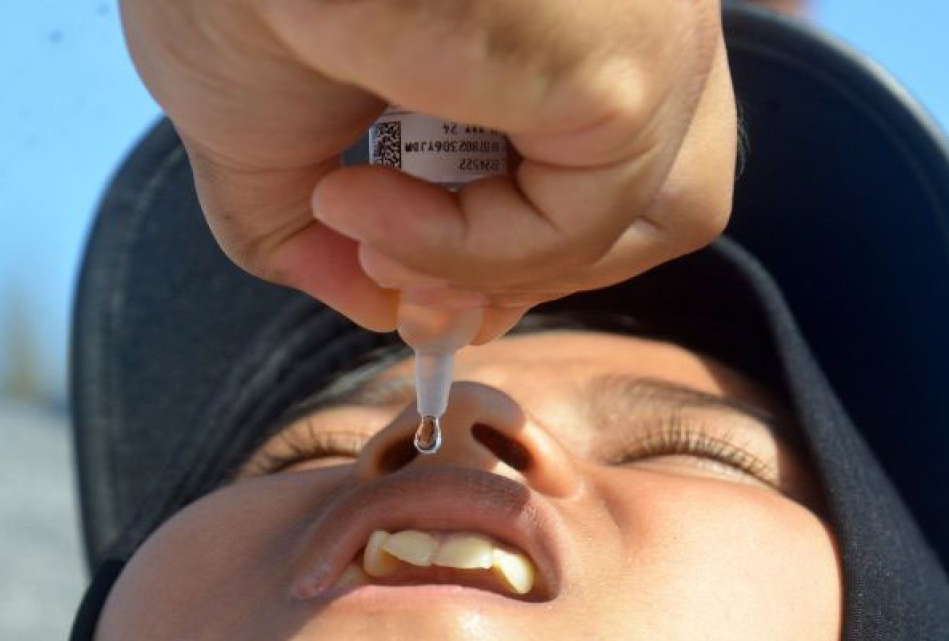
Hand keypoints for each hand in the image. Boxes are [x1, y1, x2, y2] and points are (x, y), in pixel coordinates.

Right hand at [120, 0, 737, 341]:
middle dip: (543, 265)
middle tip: (415, 283)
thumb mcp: (277, 144)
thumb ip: (330, 236)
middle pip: (671, 190)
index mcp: (577, 16)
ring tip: (376, 241)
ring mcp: (648, 27)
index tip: (425, 286)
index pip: (621, 156)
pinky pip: (583, 220)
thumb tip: (381, 303)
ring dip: (506, 268)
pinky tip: (364, 207)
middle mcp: (634, 10)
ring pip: (656, 214)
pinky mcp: (625, 66)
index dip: (537, 244)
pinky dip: (471, 252)